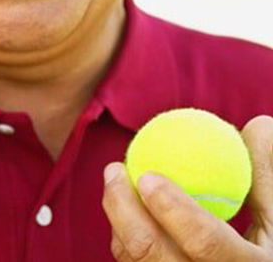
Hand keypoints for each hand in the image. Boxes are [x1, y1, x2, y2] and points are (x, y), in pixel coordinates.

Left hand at [102, 115, 272, 260]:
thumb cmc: (269, 244)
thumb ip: (265, 173)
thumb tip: (258, 124)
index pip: (206, 243)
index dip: (176, 211)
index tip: (149, 175)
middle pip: (149, 251)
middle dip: (123, 208)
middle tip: (115, 168)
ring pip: (133, 258)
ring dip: (118, 217)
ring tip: (115, 178)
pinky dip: (123, 233)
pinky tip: (123, 204)